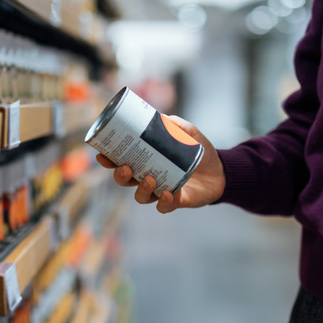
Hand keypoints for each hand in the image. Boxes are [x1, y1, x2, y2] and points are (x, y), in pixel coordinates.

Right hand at [95, 115, 225, 212]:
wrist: (221, 170)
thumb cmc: (199, 151)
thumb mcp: (189, 133)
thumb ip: (175, 124)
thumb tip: (161, 116)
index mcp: (146, 161)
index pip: (121, 161)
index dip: (108, 160)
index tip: (102, 154)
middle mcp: (148, 178)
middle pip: (125, 181)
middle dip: (120, 176)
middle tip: (125, 167)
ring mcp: (161, 191)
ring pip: (141, 196)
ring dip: (141, 189)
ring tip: (149, 179)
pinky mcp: (176, 201)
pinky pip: (164, 206)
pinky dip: (163, 202)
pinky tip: (167, 194)